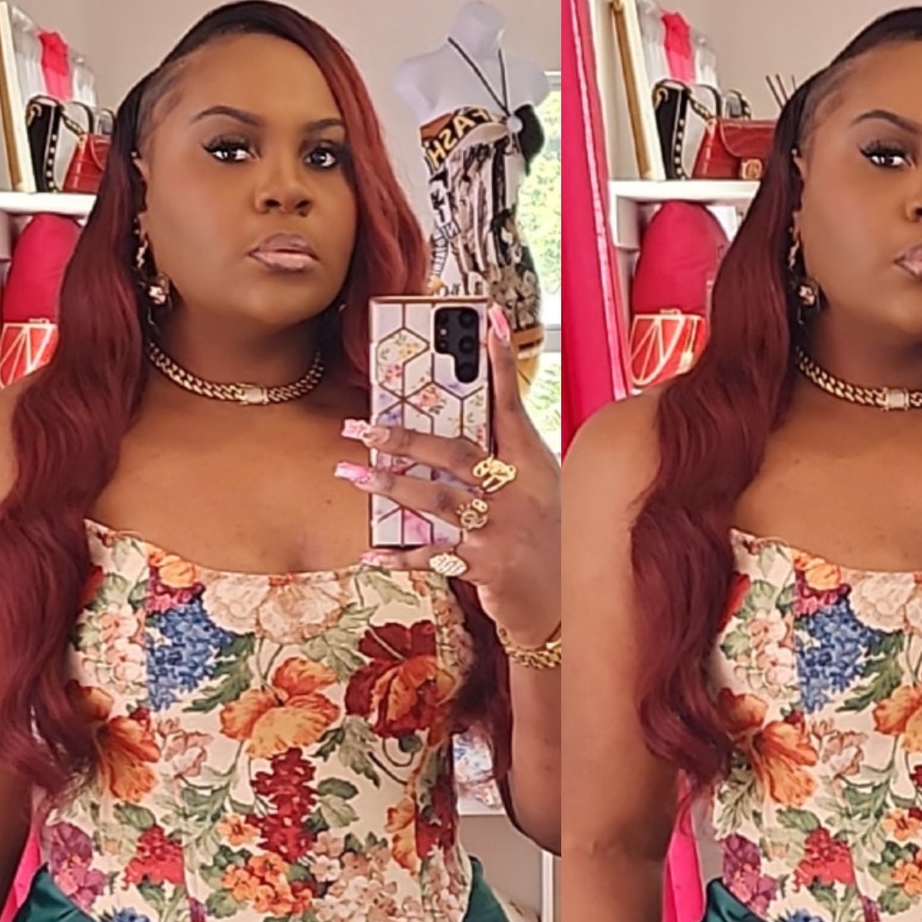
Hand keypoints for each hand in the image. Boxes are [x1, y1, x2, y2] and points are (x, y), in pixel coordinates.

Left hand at [338, 305, 559, 644]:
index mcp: (533, 464)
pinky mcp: (484, 567)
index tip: (487, 319)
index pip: (512, 405)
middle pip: (454, 453)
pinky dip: (398, 555)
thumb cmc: (551, 537)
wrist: (567, 602)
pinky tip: (370, 552)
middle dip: (404, 437)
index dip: (500, 362)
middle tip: (362, 426)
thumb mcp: (541, 490)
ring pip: (435, 500)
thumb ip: (507, 460)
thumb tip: (459, 433)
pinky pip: (432, 556)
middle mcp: (515, 492)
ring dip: (389, 486)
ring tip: (353, 473)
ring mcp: (498, 530)